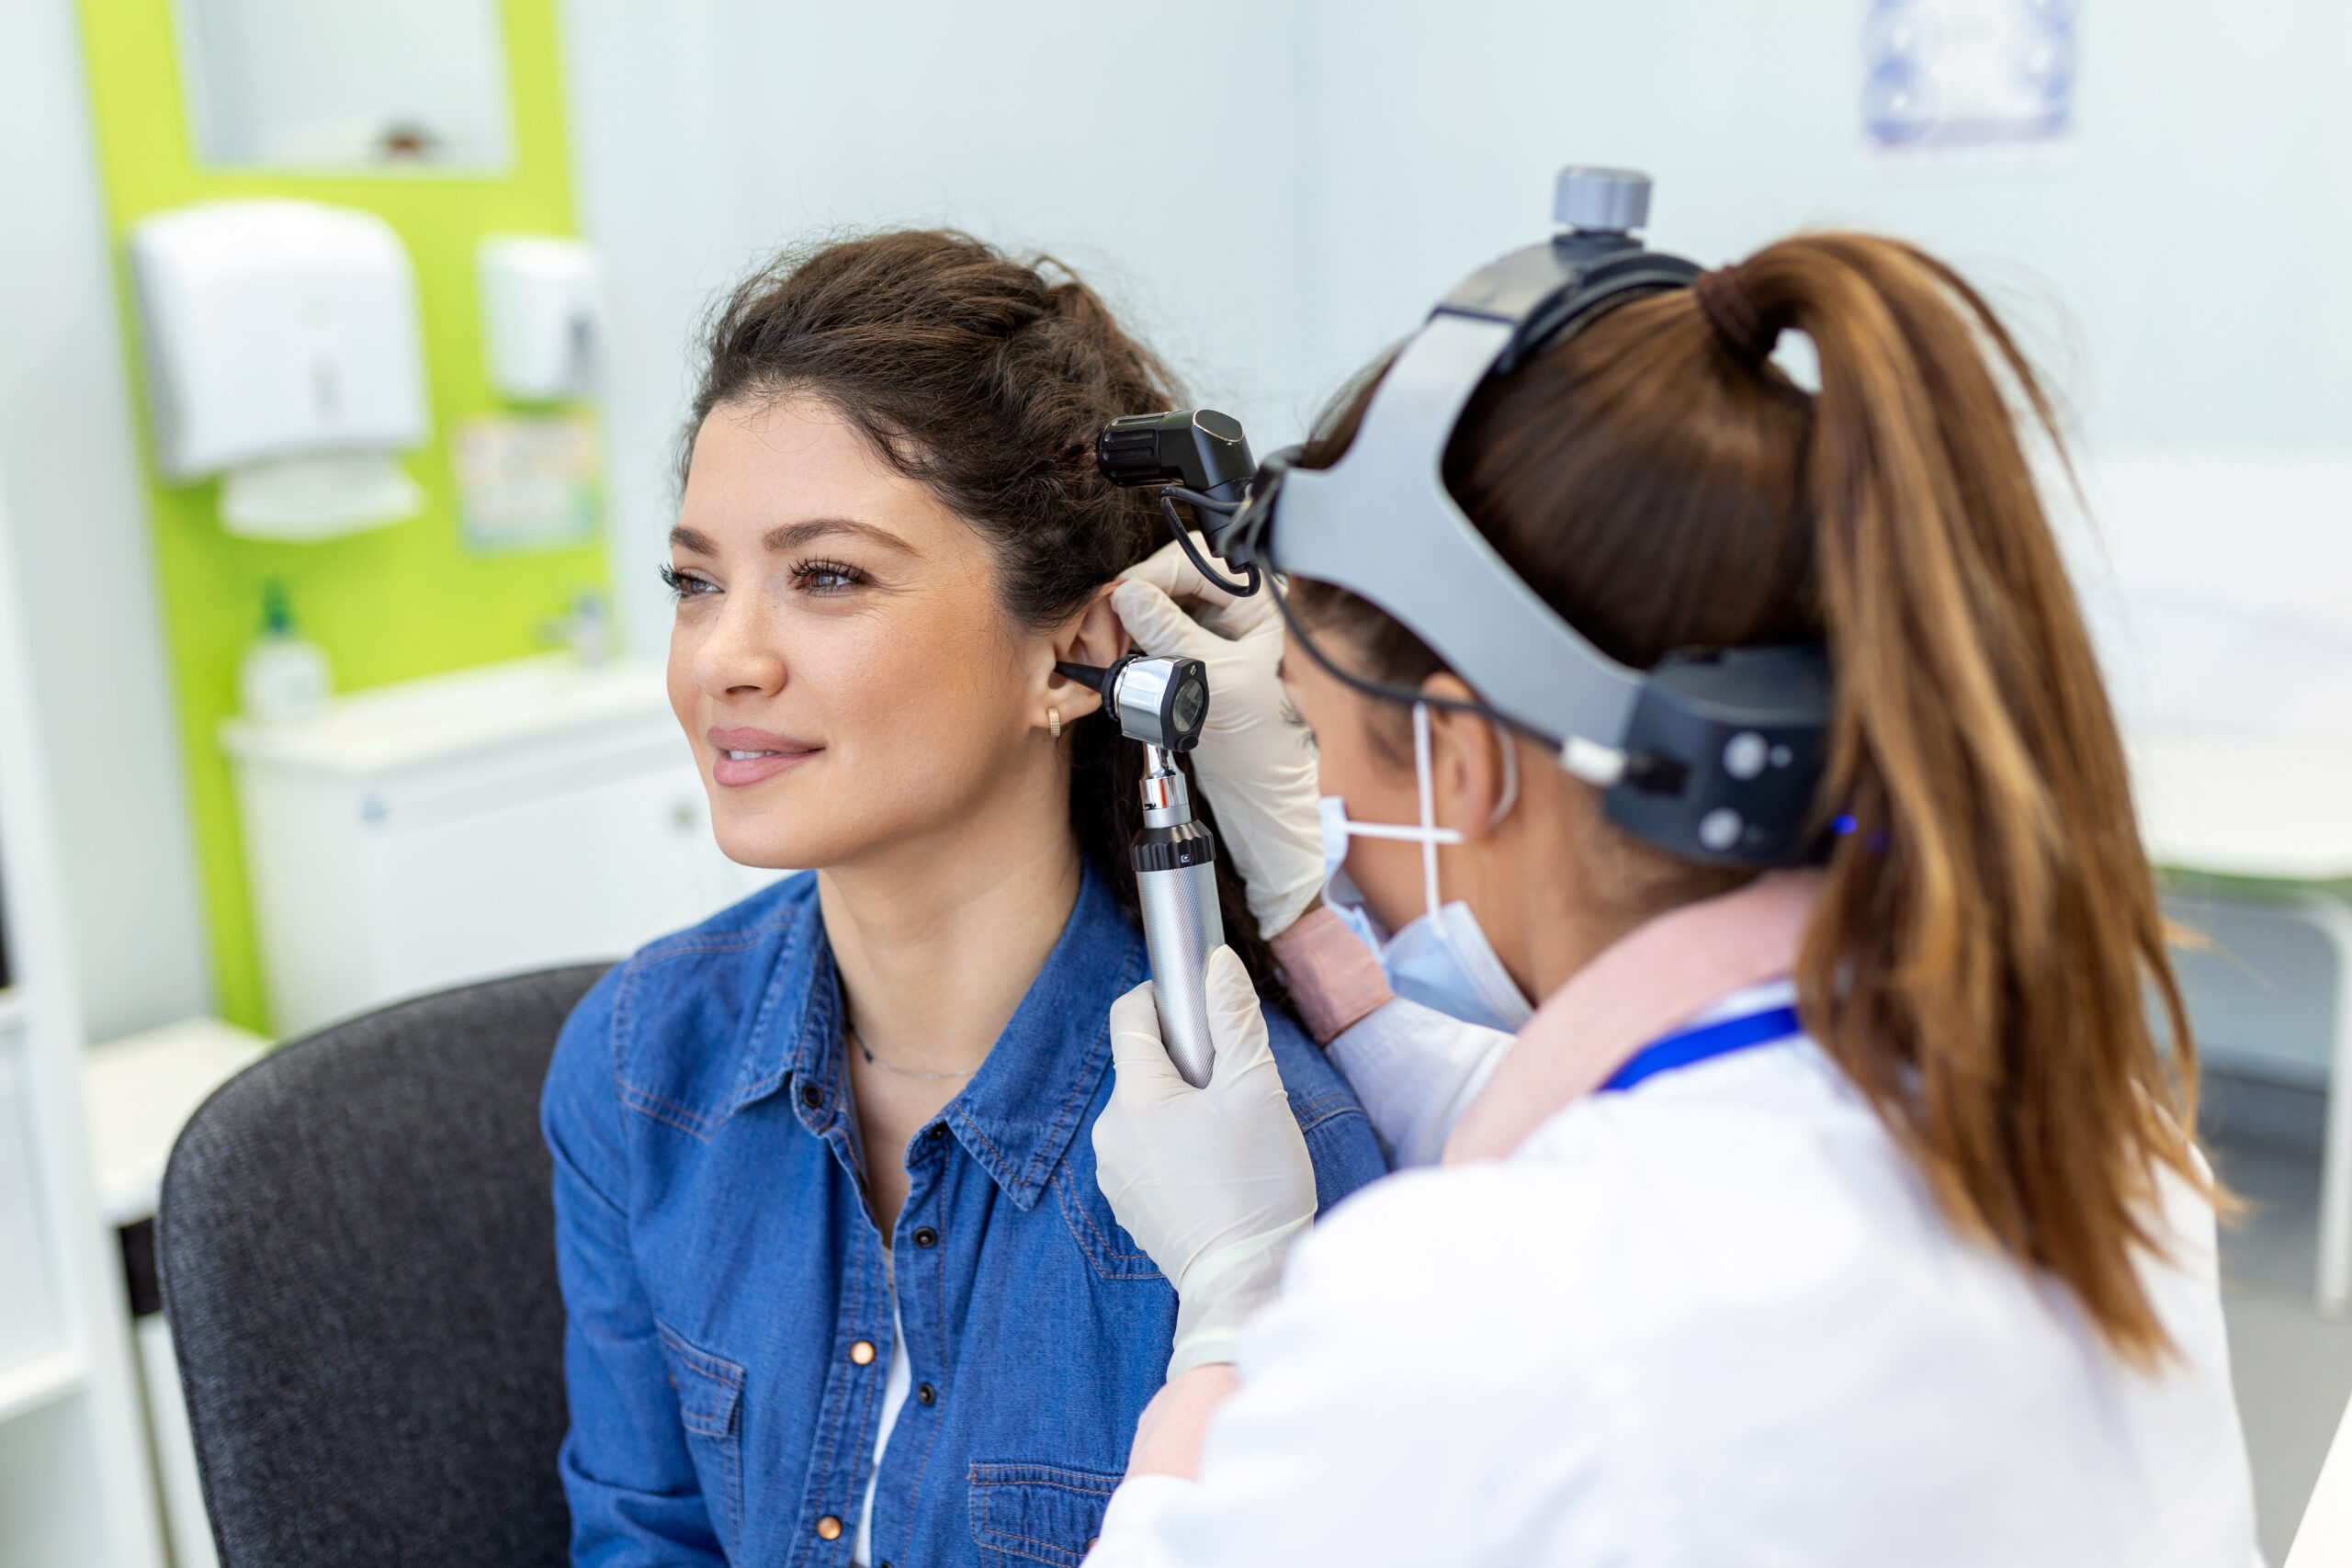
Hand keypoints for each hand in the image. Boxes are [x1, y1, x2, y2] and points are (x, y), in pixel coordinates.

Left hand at [1094, 947, 1316, 1376]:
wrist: (1245, 1283)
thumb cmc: (1256, 1186)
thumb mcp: (1257, 1091)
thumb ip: (1235, 1020)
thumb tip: (1217, 963)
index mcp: (1135, 1097)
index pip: (1129, 1016)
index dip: (1166, 1000)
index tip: (1204, 1012)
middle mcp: (1108, 1133)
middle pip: (1143, 1067)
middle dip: (1187, 1066)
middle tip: (1234, 1093)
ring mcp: (1113, 1173)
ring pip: (1146, 1111)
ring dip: (1182, 1110)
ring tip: (1228, 1141)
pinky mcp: (1126, 1205)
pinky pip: (1146, 1153)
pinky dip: (1175, 1149)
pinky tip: (1214, 1174)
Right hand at [1114, 541, 1323, 939]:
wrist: (1255, 780)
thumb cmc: (1258, 733)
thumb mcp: (1216, 678)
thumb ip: (1170, 632)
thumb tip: (1127, 594)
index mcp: (1257, 600)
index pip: (1197, 561)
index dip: (1154, 574)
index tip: (1120, 597)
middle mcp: (1233, 603)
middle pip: (1171, 573)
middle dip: (1136, 592)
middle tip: (1107, 618)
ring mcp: (1209, 624)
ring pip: (1155, 597)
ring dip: (1127, 614)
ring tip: (1108, 639)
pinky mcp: (1187, 645)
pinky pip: (1150, 624)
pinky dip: (1129, 633)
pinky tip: (1115, 649)